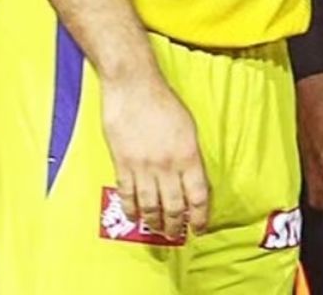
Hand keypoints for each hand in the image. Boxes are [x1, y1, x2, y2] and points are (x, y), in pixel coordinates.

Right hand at [101, 71, 207, 240]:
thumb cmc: (164, 103)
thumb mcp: (189, 128)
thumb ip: (191, 156)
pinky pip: (127, 194)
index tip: (200, 228)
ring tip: (157, 231)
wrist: (134, 87)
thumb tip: (192, 180)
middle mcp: (167, 165)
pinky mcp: (122, 164)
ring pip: (150, 205)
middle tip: (176, 236)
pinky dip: (131, 209)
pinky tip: (134, 217)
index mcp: (189, 155)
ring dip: (154, 222)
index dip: (200, 216)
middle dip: (176, 226)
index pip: (199, 196)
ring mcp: (143, 167)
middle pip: (174, 206)